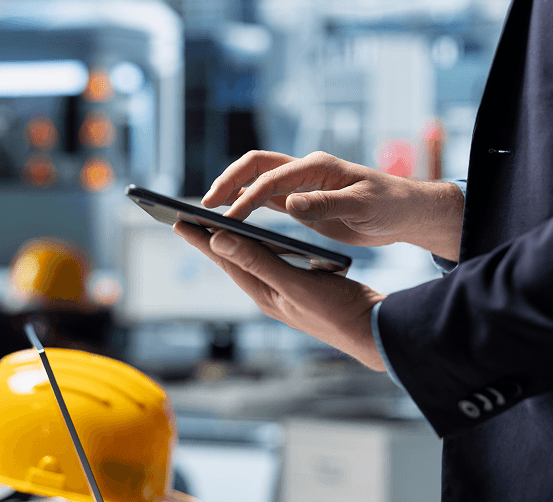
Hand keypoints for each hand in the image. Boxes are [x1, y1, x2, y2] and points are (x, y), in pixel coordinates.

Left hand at [173, 221, 386, 370]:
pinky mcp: (302, 288)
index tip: (178, 222)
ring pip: (252, 263)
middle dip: (210, 241)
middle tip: (187, 222)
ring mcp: (286, 292)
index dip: (202, 240)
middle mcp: (270, 294)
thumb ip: (258, 262)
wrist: (374, 331)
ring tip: (215, 229)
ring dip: (234, 244)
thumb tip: (218, 240)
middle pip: (234, 262)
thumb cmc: (337, 312)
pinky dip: (261, 248)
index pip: (226, 261)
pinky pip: (273, 264)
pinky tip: (262, 243)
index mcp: (264, 294)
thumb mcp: (295, 284)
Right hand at [202, 150, 463, 259]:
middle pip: (255, 166)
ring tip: (209, 212)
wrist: (405, 211)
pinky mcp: (303, 199)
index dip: (247, 198)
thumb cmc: (389, 204)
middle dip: (228, 182)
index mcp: (317, 166)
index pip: (272, 178)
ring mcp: (302, 184)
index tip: (230, 219)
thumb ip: (326, 204)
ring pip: (258, 180)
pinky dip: (248, 204)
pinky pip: (268, 198)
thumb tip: (289, 203)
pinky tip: (234, 220)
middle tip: (204, 206)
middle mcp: (305, 170)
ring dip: (233, 191)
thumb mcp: (362, 206)